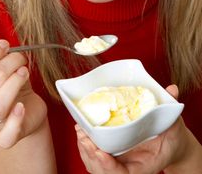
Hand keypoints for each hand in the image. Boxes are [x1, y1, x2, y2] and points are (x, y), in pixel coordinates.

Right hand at [0, 31, 46, 148]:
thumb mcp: (3, 66)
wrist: (28, 110)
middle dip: (9, 63)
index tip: (5, 44)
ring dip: (15, 83)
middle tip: (20, 59)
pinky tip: (22, 106)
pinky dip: (15, 120)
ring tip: (24, 73)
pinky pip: (7, 135)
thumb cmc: (13, 85)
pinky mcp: (11, 133)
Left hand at [75, 85, 192, 173]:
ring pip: (96, 164)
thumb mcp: (175, 126)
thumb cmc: (172, 138)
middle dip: (90, 154)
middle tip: (83, 134)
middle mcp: (128, 167)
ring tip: (80, 130)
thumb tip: (171, 90)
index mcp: (143, 166)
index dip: (108, 166)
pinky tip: (82, 131)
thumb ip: (171, 111)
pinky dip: (86, 146)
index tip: (100, 153)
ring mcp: (119, 162)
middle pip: (103, 170)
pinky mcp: (113, 154)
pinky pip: (95, 156)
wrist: (170, 144)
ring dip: (85, 149)